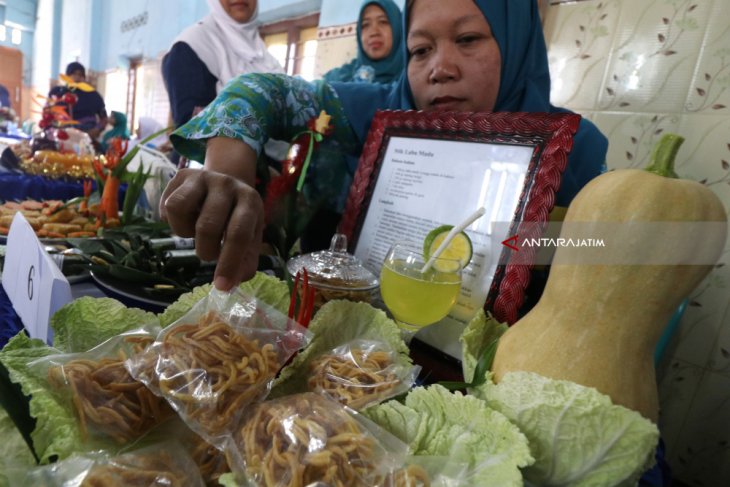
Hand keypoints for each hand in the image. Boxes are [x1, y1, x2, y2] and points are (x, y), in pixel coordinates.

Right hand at [160, 168, 263, 290]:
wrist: (227, 182)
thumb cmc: (238, 217)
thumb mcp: (250, 237)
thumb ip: (244, 263)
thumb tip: (230, 284)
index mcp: (250, 202)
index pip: (239, 233)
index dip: (229, 262)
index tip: (221, 286)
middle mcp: (227, 185)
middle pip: (207, 225)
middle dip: (205, 250)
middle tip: (208, 253)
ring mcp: (203, 177)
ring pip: (178, 209)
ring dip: (184, 232)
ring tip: (194, 231)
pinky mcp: (182, 175)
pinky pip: (167, 204)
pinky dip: (171, 221)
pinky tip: (185, 219)